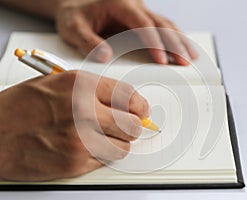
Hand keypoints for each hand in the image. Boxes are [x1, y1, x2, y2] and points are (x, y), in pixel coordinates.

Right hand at [0, 71, 148, 180]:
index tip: (141, 112)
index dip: (140, 106)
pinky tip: (86, 147)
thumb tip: (125, 104)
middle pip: (133, 124)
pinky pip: (106, 160)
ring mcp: (80, 138)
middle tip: (124, 126)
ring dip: (117, 142)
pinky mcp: (75, 162)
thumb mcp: (58, 84)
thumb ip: (94, 91)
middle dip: (131, 126)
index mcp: (80, 85)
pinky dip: (102, 155)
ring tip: (100, 137)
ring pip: (124, 146)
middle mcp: (83, 110)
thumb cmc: (22, 107)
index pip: (129, 96)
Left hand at [55, 0, 197, 64]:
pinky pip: (162, 26)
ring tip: (191, 56)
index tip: (161, 60)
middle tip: (184, 61)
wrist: (75, 4)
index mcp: (119, 4)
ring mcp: (140, 11)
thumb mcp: (73, 27)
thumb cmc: (74, 15)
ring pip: (166, 23)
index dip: (153, 42)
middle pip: (160, 23)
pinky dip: (174, 38)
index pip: (142, 24)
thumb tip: (105, 56)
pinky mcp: (141, 19)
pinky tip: (182, 47)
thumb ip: (87, 41)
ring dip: (179, 40)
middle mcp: (134, 5)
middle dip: (174, 43)